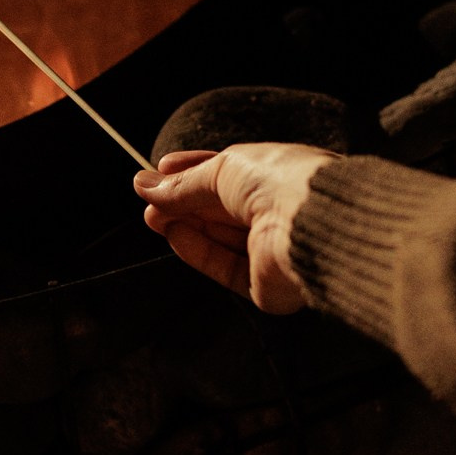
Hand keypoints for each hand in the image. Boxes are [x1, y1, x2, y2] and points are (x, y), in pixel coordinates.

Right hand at [134, 141, 331, 312]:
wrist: (311, 222)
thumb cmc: (279, 181)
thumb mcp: (223, 169)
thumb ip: (183, 184)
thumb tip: (143, 184)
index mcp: (279, 176)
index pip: (230, 176)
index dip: (194, 172)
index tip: (161, 168)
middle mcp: (278, 212)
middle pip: (221, 210)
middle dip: (183, 202)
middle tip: (148, 199)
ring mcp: (273, 250)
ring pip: (221, 239)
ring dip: (186, 225)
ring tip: (152, 216)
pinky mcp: (266, 285)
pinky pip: (226, 268)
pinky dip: (200, 252)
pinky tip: (174, 235)